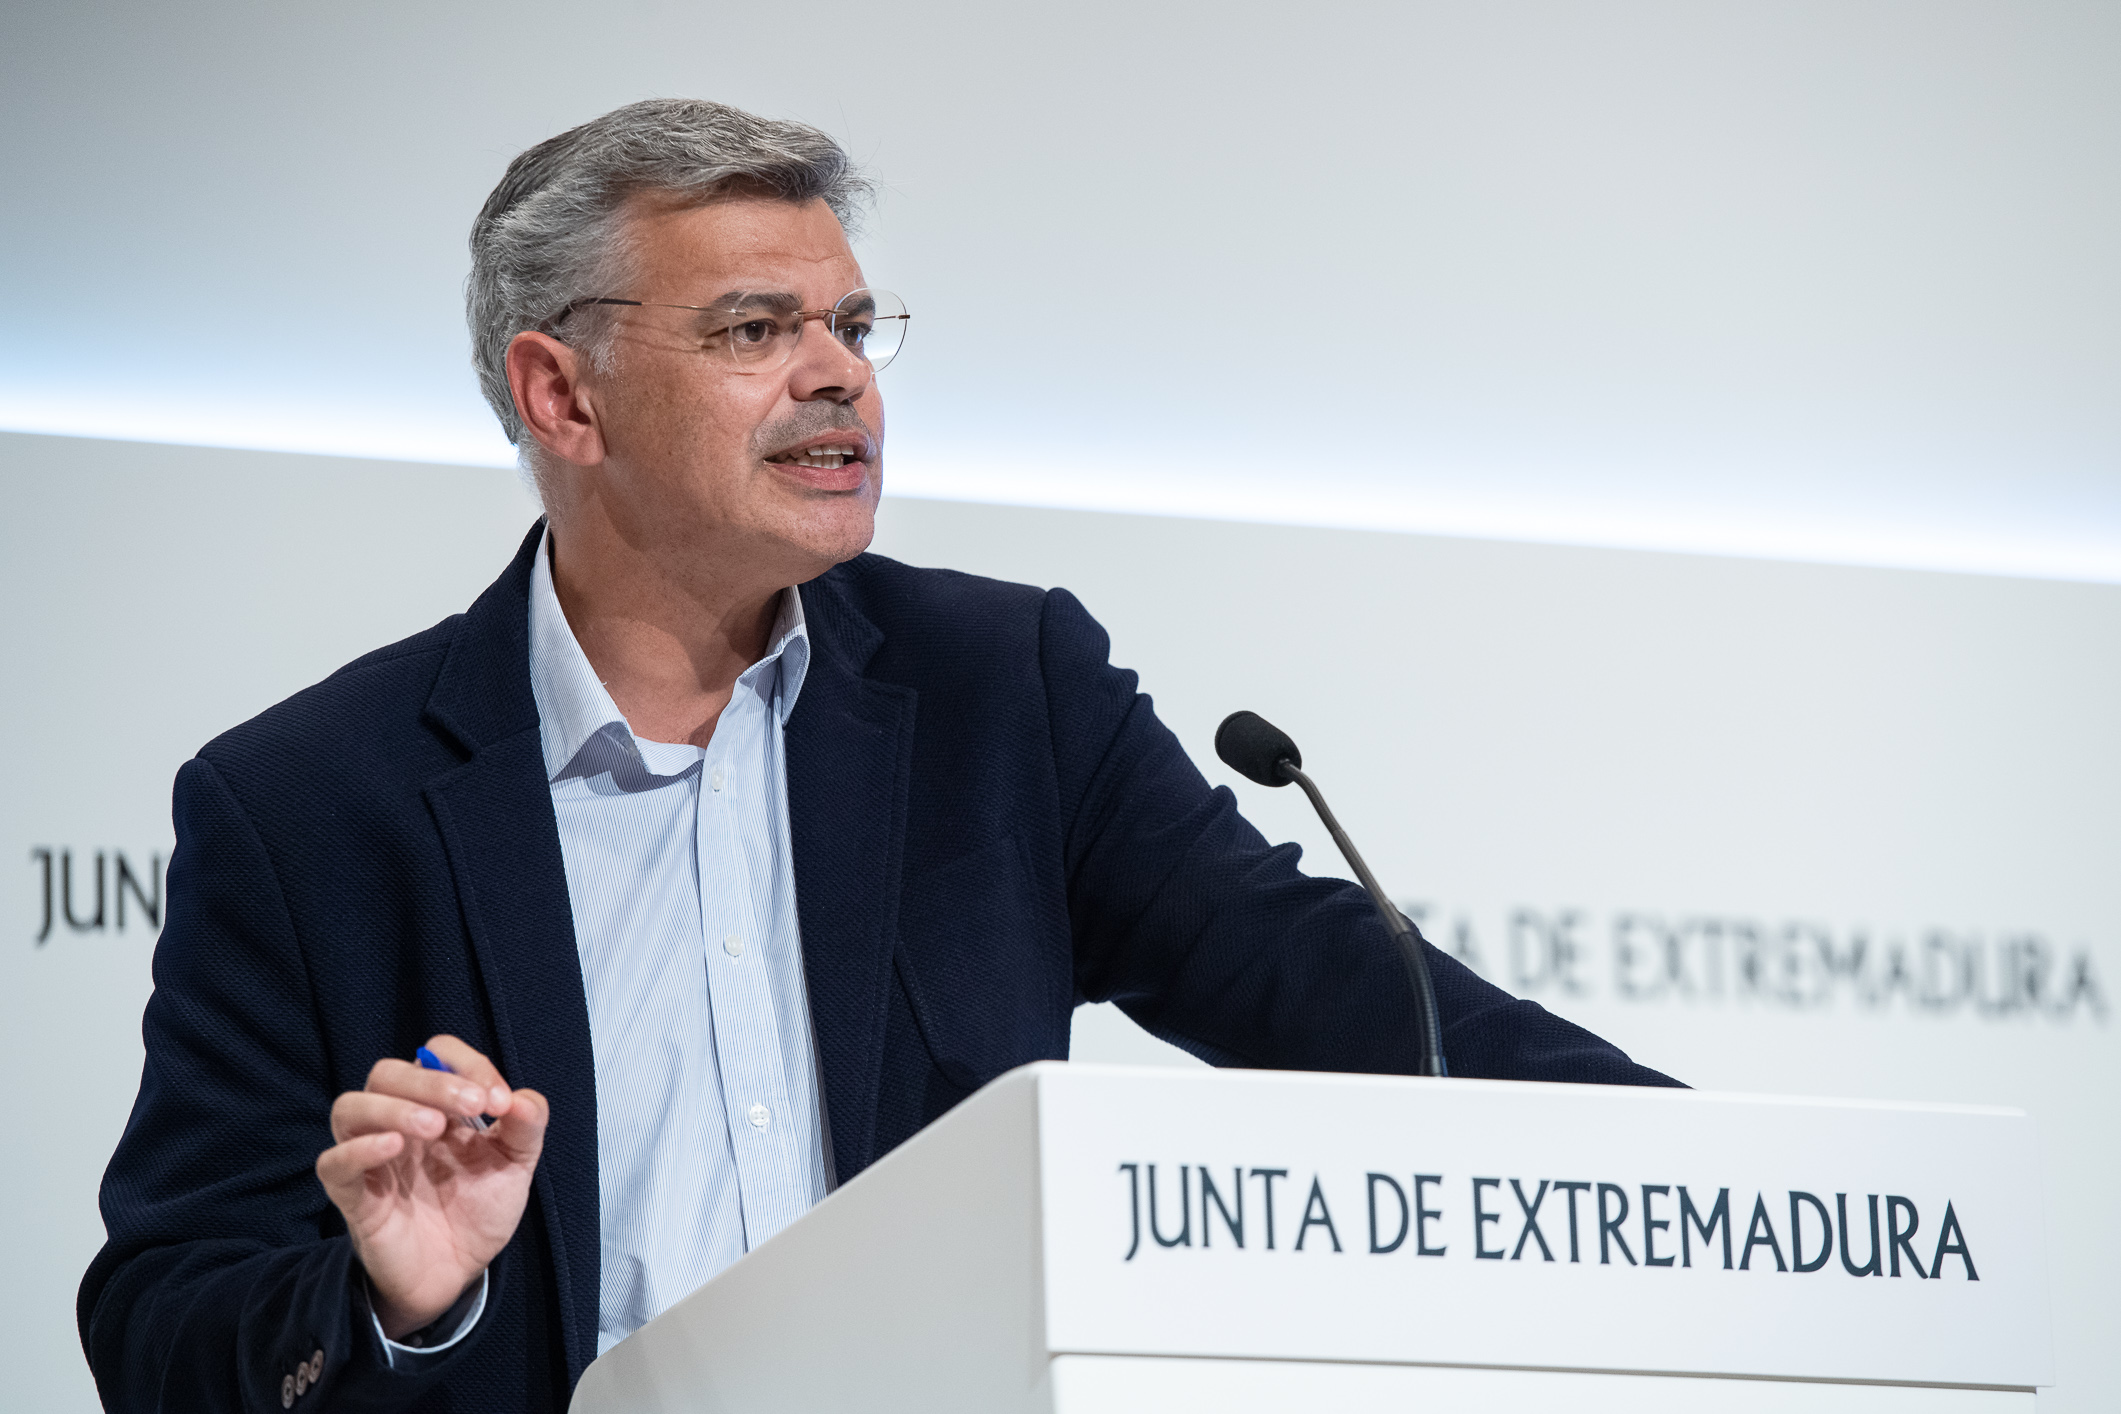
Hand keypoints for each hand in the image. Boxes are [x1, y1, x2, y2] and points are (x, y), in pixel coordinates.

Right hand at [315, 1035, 547, 1337]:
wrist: (456, 1274)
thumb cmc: (478, 1209)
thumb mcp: (515, 1165)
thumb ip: (526, 1127)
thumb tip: (523, 1098)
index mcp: (437, 1106)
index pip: (434, 1056)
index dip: (467, 1065)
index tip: (498, 1102)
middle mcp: (397, 1122)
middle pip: (387, 1073)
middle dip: (432, 1081)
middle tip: (473, 1105)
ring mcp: (371, 1158)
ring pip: (350, 1107)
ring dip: (393, 1107)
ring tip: (433, 1127)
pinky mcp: (353, 1197)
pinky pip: (333, 1163)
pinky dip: (358, 1149)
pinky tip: (393, 1148)